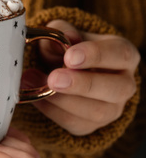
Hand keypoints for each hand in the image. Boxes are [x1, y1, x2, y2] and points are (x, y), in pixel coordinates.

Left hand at [23, 20, 139, 135]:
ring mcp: (111, 109)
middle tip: (53, 79)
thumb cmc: (65, 49)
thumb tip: (68, 37)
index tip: (69, 57)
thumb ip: (63, 32)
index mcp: (122, 55)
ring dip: (61, 100)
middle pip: (115, 89)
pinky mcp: (91, 125)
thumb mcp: (62, 34)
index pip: (120, 55)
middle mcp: (124, 84)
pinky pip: (74, 123)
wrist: (59, 72)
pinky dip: (51, 110)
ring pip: (96, 112)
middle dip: (82, 85)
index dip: (96, 56)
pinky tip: (34, 96)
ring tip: (32, 82)